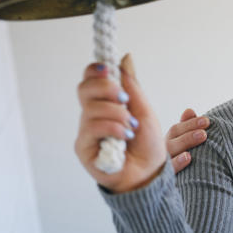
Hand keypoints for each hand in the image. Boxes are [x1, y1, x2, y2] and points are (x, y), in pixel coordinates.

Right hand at [74, 54, 166, 192]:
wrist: (149, 175)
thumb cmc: (148, 146)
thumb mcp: (144, 111)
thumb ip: (132, 86)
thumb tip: (126, 57)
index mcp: (105, 104)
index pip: (90, 80)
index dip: (95, 71)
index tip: (108, 69)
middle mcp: (91, 116)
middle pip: (84, 89)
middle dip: (106, 89)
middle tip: (125, 99)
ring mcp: (86, 131)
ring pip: (91, 108)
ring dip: (117, 115)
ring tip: (131, 128)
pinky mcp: (83, 147)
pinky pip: (92, 127)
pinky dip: (112, 128)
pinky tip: (125, 137)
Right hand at [165, 108, 209, 173]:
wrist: (157, 193)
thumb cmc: (177, 162)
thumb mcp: (180, 144)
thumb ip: (185, 127)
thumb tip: (190, 110)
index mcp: (165, 143)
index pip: (176, 130)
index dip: (189, 123)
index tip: (206, 120)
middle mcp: (160, 153)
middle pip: (173, 138)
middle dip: (191, 130)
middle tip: (207, 125)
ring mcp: (159, 165)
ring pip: (171, 151)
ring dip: (186, 141)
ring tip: (203, 136)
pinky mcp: (161, 179)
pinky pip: (169, 170)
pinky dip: (178, 163)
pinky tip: (188, 157)